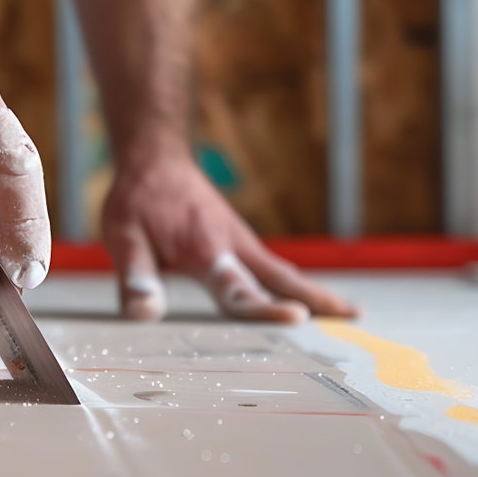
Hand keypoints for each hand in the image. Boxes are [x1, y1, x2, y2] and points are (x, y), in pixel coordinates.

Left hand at [102, 135, 357, 321]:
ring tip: (351, 314)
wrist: (156, 158)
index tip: (297, 318)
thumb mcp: (123, 236)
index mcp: (205, 249)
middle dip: (316, 299)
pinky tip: (310, 299)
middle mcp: (233, 246)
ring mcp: (241, 243)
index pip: (238, 287)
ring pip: (284, 273)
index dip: (264, 307)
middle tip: (354, 318)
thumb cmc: (139, 198)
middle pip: (280, 279)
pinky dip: (296, 284)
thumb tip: (143, 316)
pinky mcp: (240, 241)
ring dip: (317, 292)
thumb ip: (136, 277)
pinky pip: (273, 267)